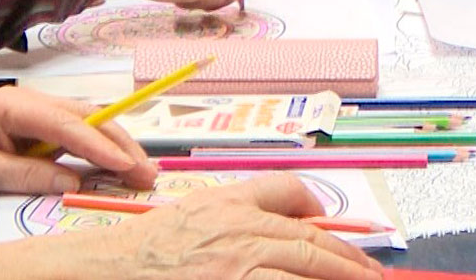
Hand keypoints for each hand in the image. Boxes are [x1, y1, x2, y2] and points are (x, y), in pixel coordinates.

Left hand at [0, 87, 153, 193]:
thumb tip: (72, 185)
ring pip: (90, 125)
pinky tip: (119, 166)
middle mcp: (34, 103)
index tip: (124, 165)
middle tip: (145, 171)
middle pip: (89, 117)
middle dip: (120, 144)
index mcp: (14, 106)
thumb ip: (24, 175)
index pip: (66, 124)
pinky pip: (79, 137)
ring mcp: (41, 114)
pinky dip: (101, 152)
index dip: (98, 145)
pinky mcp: (44, 128)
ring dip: (117, 148)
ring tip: (141, 172)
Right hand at [0, 174, 384, 279]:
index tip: (356, 250)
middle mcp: (238, 238)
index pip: (299, 212)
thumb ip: (257, 203)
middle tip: (376, 279)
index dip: (334, 231)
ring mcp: (234, 271)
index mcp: (234, 210)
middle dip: (352, 267)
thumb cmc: (145, 249)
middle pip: (312, 250)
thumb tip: (313, 216)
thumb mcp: (201, 210)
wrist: (98, 272)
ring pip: (302, 275)